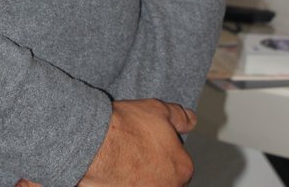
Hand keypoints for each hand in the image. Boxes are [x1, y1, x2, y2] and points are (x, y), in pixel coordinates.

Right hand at [14, 97, 194, 186]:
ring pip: (147, 183)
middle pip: (165, 177)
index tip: (149, 140)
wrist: (96, 145)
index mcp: (183, 167)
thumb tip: (192, 120)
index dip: (163, 148)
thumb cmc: (126, 127)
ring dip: (139, 175)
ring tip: (123, 158)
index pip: (180, 162)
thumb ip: (179, 117)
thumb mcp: (158, 109)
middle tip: (135, 149)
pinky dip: (124, 181)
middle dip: (153, 165)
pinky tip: (115, 169)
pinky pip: (129, 185)